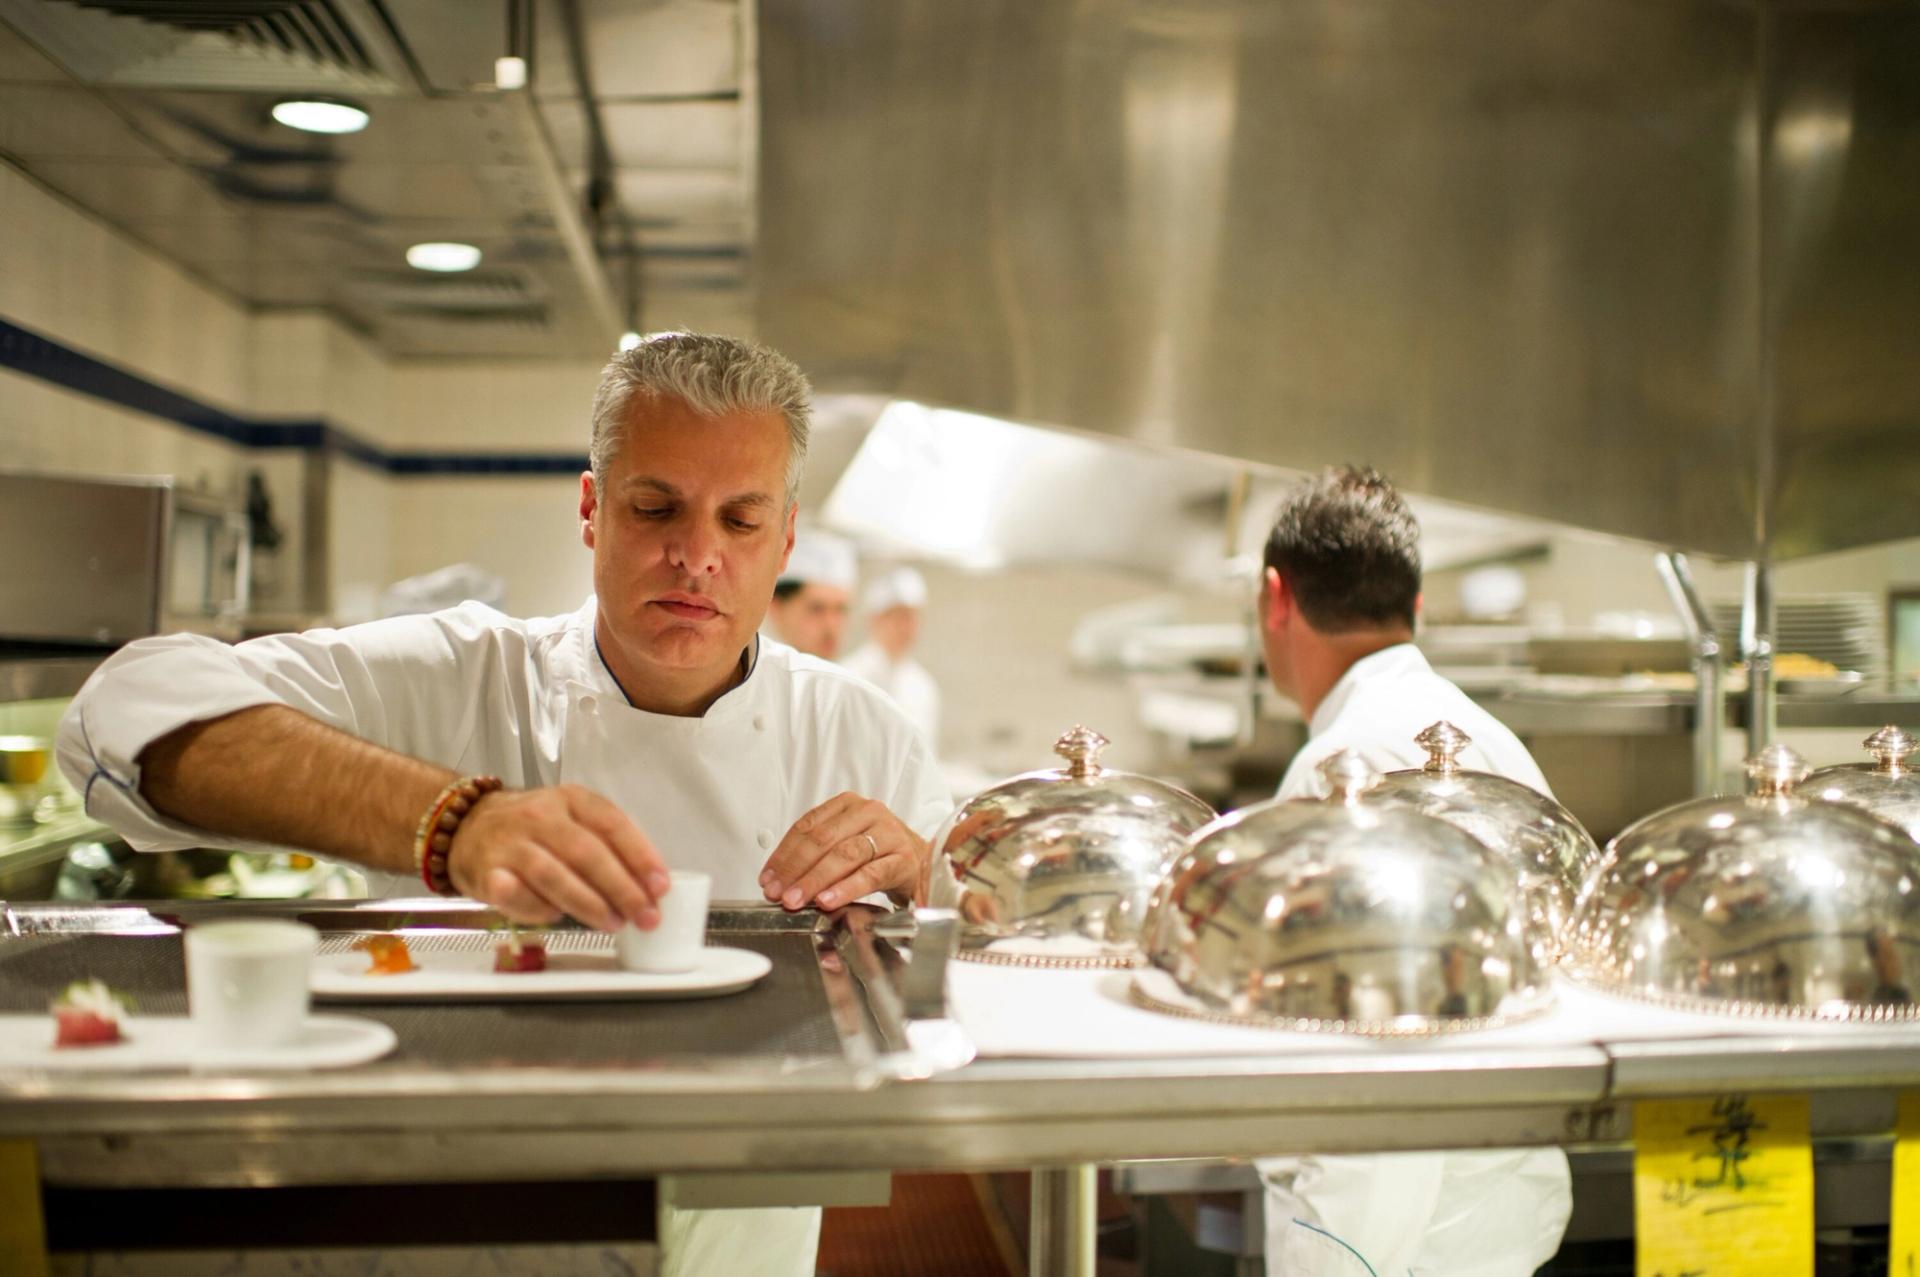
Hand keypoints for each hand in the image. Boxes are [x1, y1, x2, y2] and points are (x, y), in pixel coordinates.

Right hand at [446, 784, 671, 930]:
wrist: (465, 826)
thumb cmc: (532, 830)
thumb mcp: (571, 819)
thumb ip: (605, 845)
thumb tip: (646, 886)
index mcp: (571, 799)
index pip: (612, 824)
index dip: (640, 856)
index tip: (660, 885)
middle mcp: (541, 816)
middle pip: (586, 853)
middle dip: (621, 888)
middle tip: (644, 915)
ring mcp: (511, 843)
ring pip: (553, 875)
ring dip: (588, 903)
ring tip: (613, 923)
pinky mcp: (486, 872)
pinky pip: (516, 895)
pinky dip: (538, 909)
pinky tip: (557, 918)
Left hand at [760, 792, 928, 911]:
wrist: (925, 861)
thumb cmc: (880, 853)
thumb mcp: (847, 842)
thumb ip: (817, 853)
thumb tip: (779, 879)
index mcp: (848, 804)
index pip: (807, 826)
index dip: (784, 854)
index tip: (767, 878)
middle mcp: (869, 813)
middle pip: (823, 840)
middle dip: (795, 870)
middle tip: (778, 893)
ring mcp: (888, 834)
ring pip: (844, 856)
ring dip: (815, 880)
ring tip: (796, 900)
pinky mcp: (903, 859)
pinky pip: (870, 875)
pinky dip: (845, 889)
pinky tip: (828, 901)